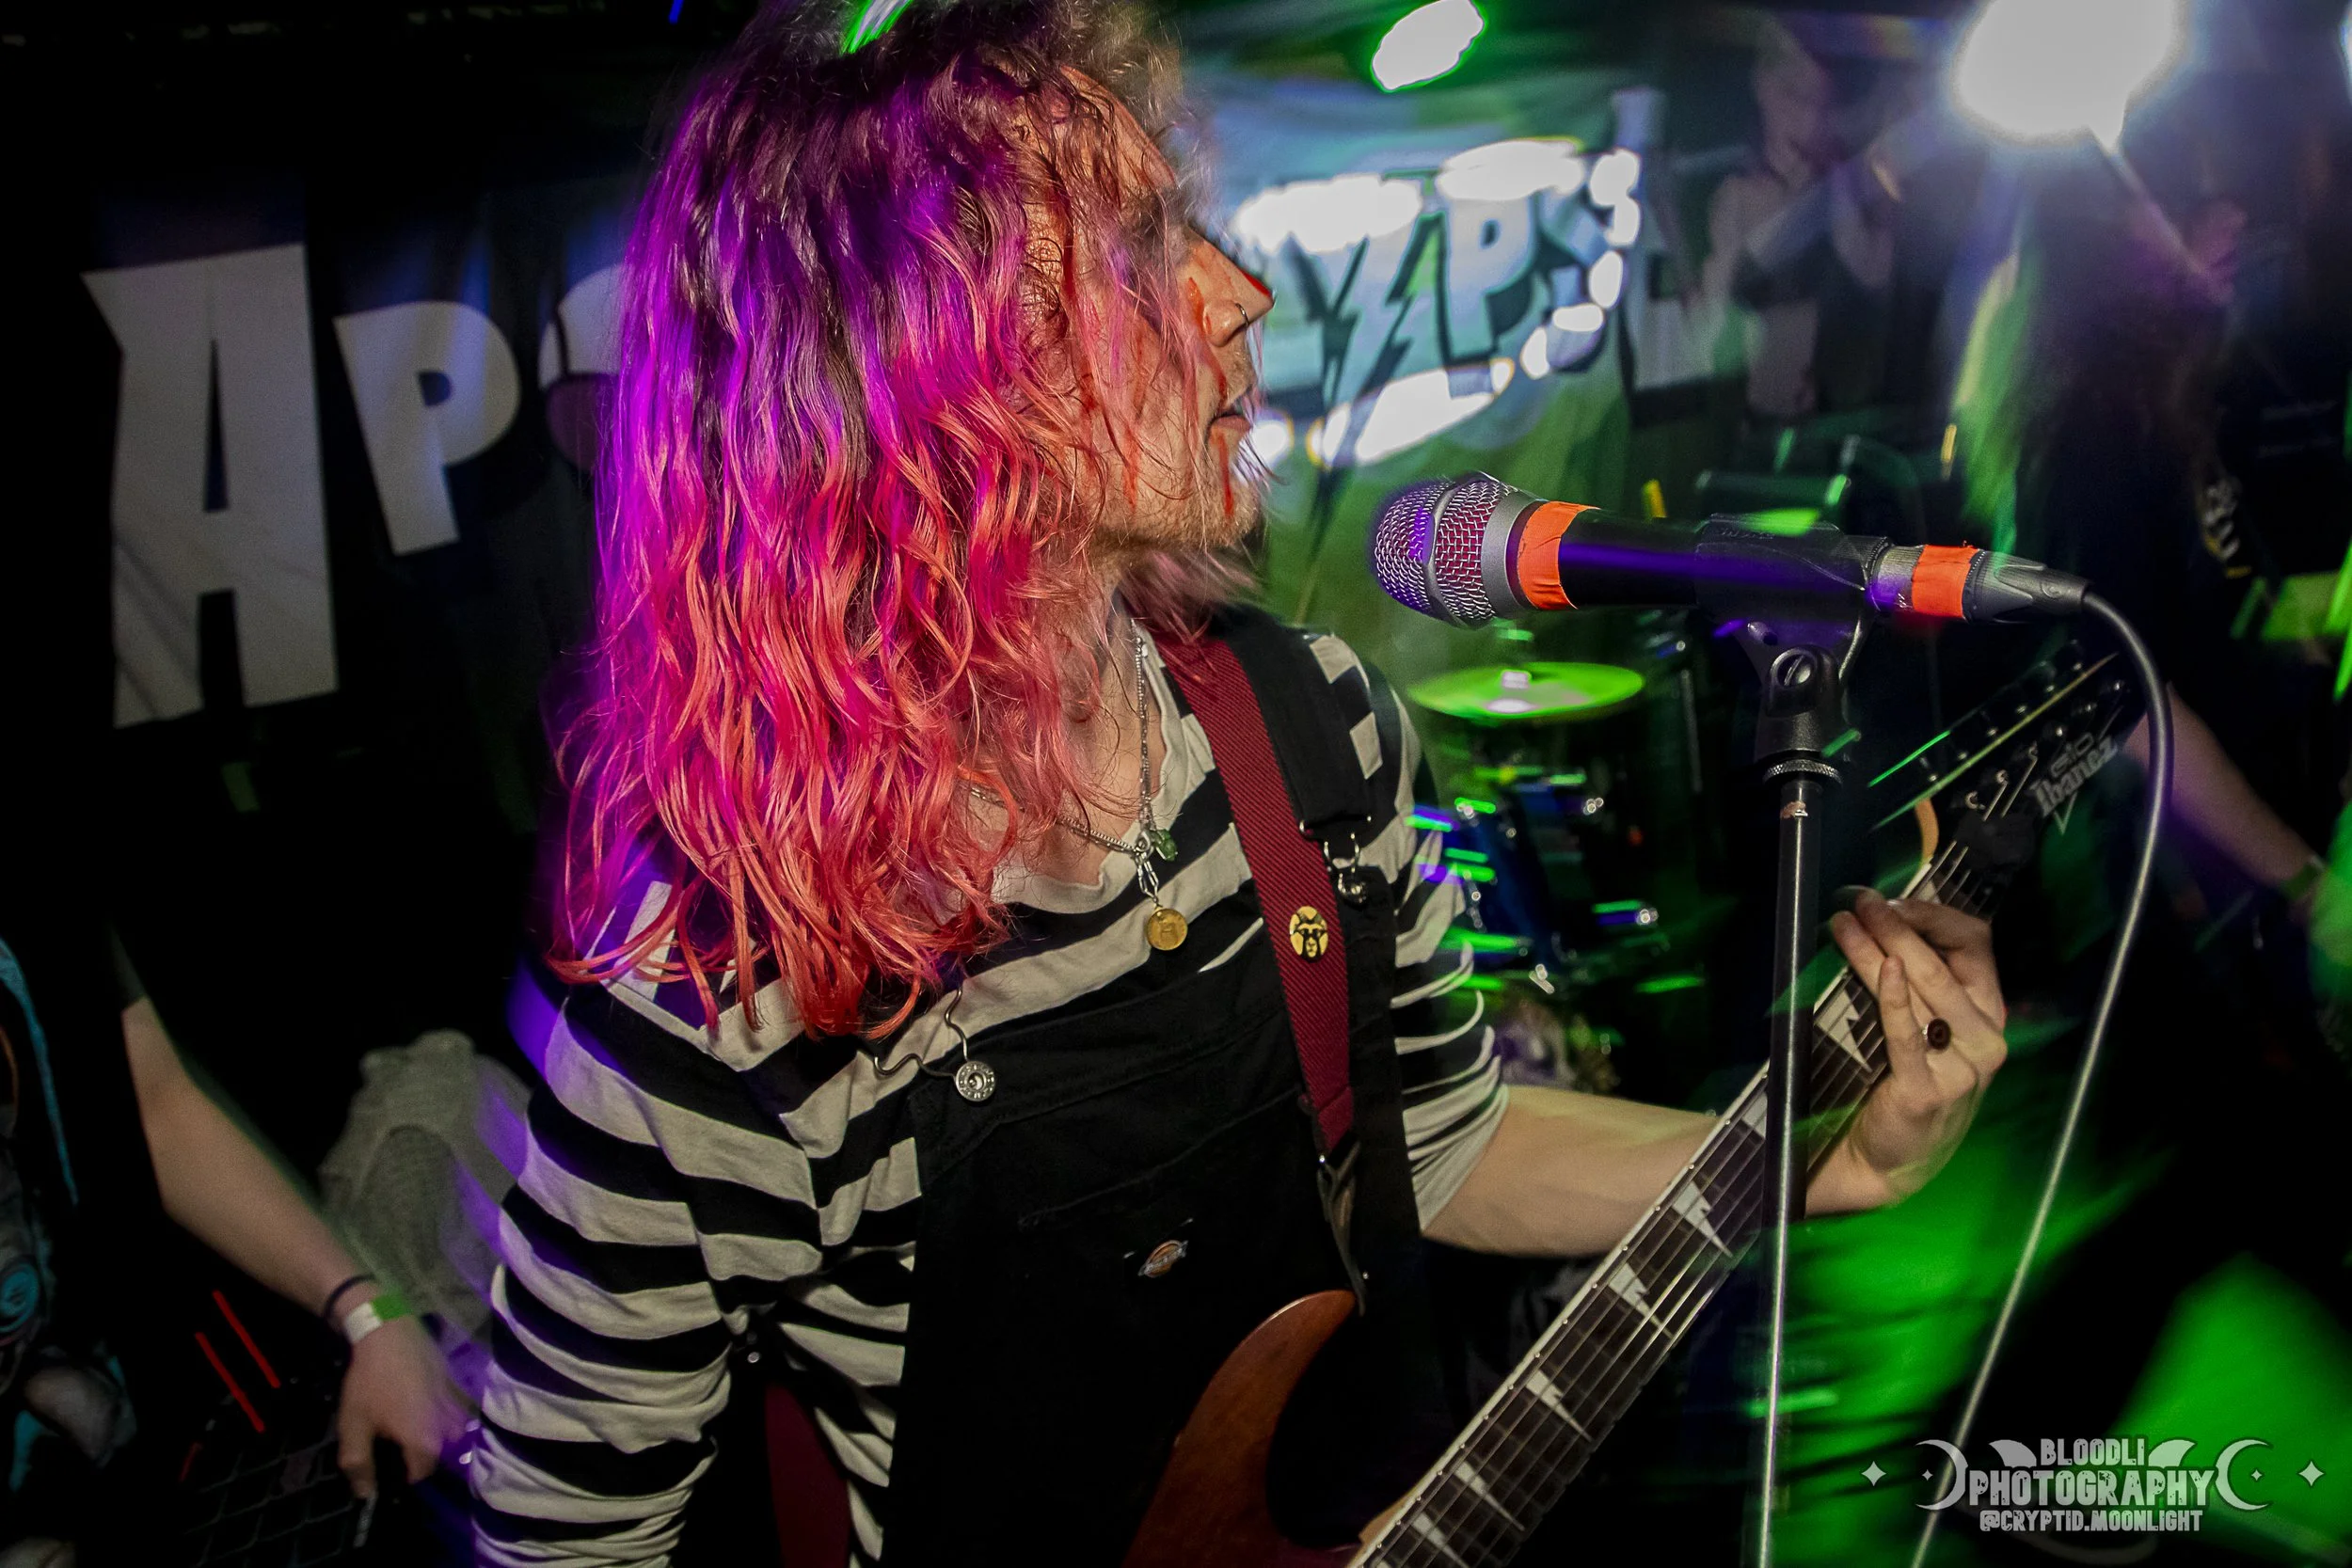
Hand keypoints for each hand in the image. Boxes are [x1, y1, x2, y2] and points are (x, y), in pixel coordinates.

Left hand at [336, 1315, 466, 1498]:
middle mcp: (447, 1427)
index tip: (386, 1470)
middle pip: (438, 1455)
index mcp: (424, 1442)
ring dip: (436, 1437)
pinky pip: (453, 1411)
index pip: (419, 1475)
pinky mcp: (455, 1384)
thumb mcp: (354, 1426)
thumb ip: (359, 1465)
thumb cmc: (370, 1383)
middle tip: (396, 1448)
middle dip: (420, 1457)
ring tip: (412, 1430)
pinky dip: (441, 1415)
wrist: (389, 1332)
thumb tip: (365, 1495)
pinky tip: (420, 1406)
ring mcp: (454, 1404)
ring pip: (450, 1433)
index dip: (402, 1478)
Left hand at [1819, 891, 2008, 1209]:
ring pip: (1922, 990)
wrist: (1890, 1158)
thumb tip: (1879, 920)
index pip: (1975, 945)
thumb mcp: (1926, 1029)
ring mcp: (1963, 1066)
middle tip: (1858, 902)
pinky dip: (1893, 997)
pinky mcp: (1930, 1090)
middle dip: (1897, 926)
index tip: (1892, 900)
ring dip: (1877, 950)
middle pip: (1942, 963)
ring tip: (1843, 924)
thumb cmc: (1903, 1082)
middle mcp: (1986, 1037)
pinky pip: (1907, 1034)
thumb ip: (1920, 985)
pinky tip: (1883, 969)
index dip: (1933, 916)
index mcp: (1987, 1014)